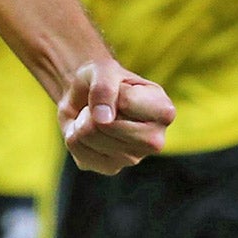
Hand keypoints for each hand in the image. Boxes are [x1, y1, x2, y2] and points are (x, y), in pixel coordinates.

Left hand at [58, 59, 173, 174]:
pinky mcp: (110, 168)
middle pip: (108, 126)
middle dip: (93, 110)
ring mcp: (133, 158)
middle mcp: (155, 140)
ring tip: (94, 117)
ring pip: (90, 137)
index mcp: (164, 111)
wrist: (85, 96)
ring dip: (82, 121)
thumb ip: (104, 87)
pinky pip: (78, 150)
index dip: (111, 92)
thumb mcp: (103, 69)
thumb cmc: (102, 80)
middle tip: (100, 105)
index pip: (127, 102)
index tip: (116, 89)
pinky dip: (73, 135)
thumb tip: (103, 120)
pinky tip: (88, 131)